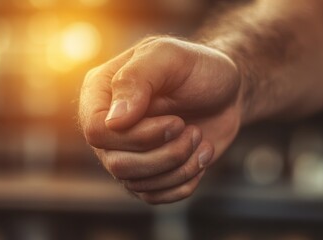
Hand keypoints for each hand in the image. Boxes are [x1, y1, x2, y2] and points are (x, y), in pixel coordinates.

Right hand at [79, 37, 242, 203]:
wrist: (225, 92)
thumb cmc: (198, 69)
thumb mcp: (169, 57)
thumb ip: (137, 79)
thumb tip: (114, 121)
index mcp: (101, 93)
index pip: (97, 131)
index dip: (137, 136)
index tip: (176, 121)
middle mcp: (108, 126)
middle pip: (116, 163)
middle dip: (165, 153)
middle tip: (192, 130)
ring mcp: (125, 151)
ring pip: (136, 183)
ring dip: (178, 165)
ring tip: (199, 138)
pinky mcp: (147, 172)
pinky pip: (154, 196)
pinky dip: (184, 182)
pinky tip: (200, 157)